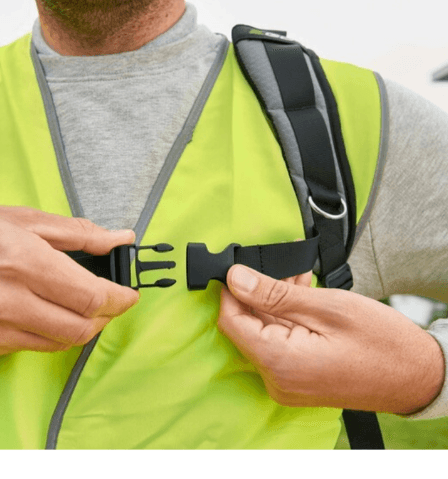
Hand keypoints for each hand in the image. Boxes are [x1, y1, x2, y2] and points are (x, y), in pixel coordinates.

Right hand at [0, 201, 138, 356]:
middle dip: (107, 316)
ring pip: (61, 343)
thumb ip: (80, 233)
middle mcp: (9, 302)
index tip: (130, 294)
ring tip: (83, 305)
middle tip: (112, 300)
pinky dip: (53, 332)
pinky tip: (49, 312)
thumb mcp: (25, 219)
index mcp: (25, 263)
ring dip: (83, 326)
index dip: (120, 298)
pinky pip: (34, 347)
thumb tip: (119, 238)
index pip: (92, 297)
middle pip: (82, 328)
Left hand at [218, 265, 444, 414]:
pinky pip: (280, 342)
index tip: (239, 268)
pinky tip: (301, 296)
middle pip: (247, 326)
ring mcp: (287, 381)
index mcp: (278, 362)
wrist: (418, 376)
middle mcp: (276, 378)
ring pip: (265, 331)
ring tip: (297, 279)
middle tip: (279, 267)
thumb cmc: (382, 343)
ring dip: (276, 302)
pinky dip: (287, 317)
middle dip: (260, 292)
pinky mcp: (297, 378)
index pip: (231, 321)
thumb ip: (273, 294)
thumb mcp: (325, 306)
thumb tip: (235, 278)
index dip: (231, 291)